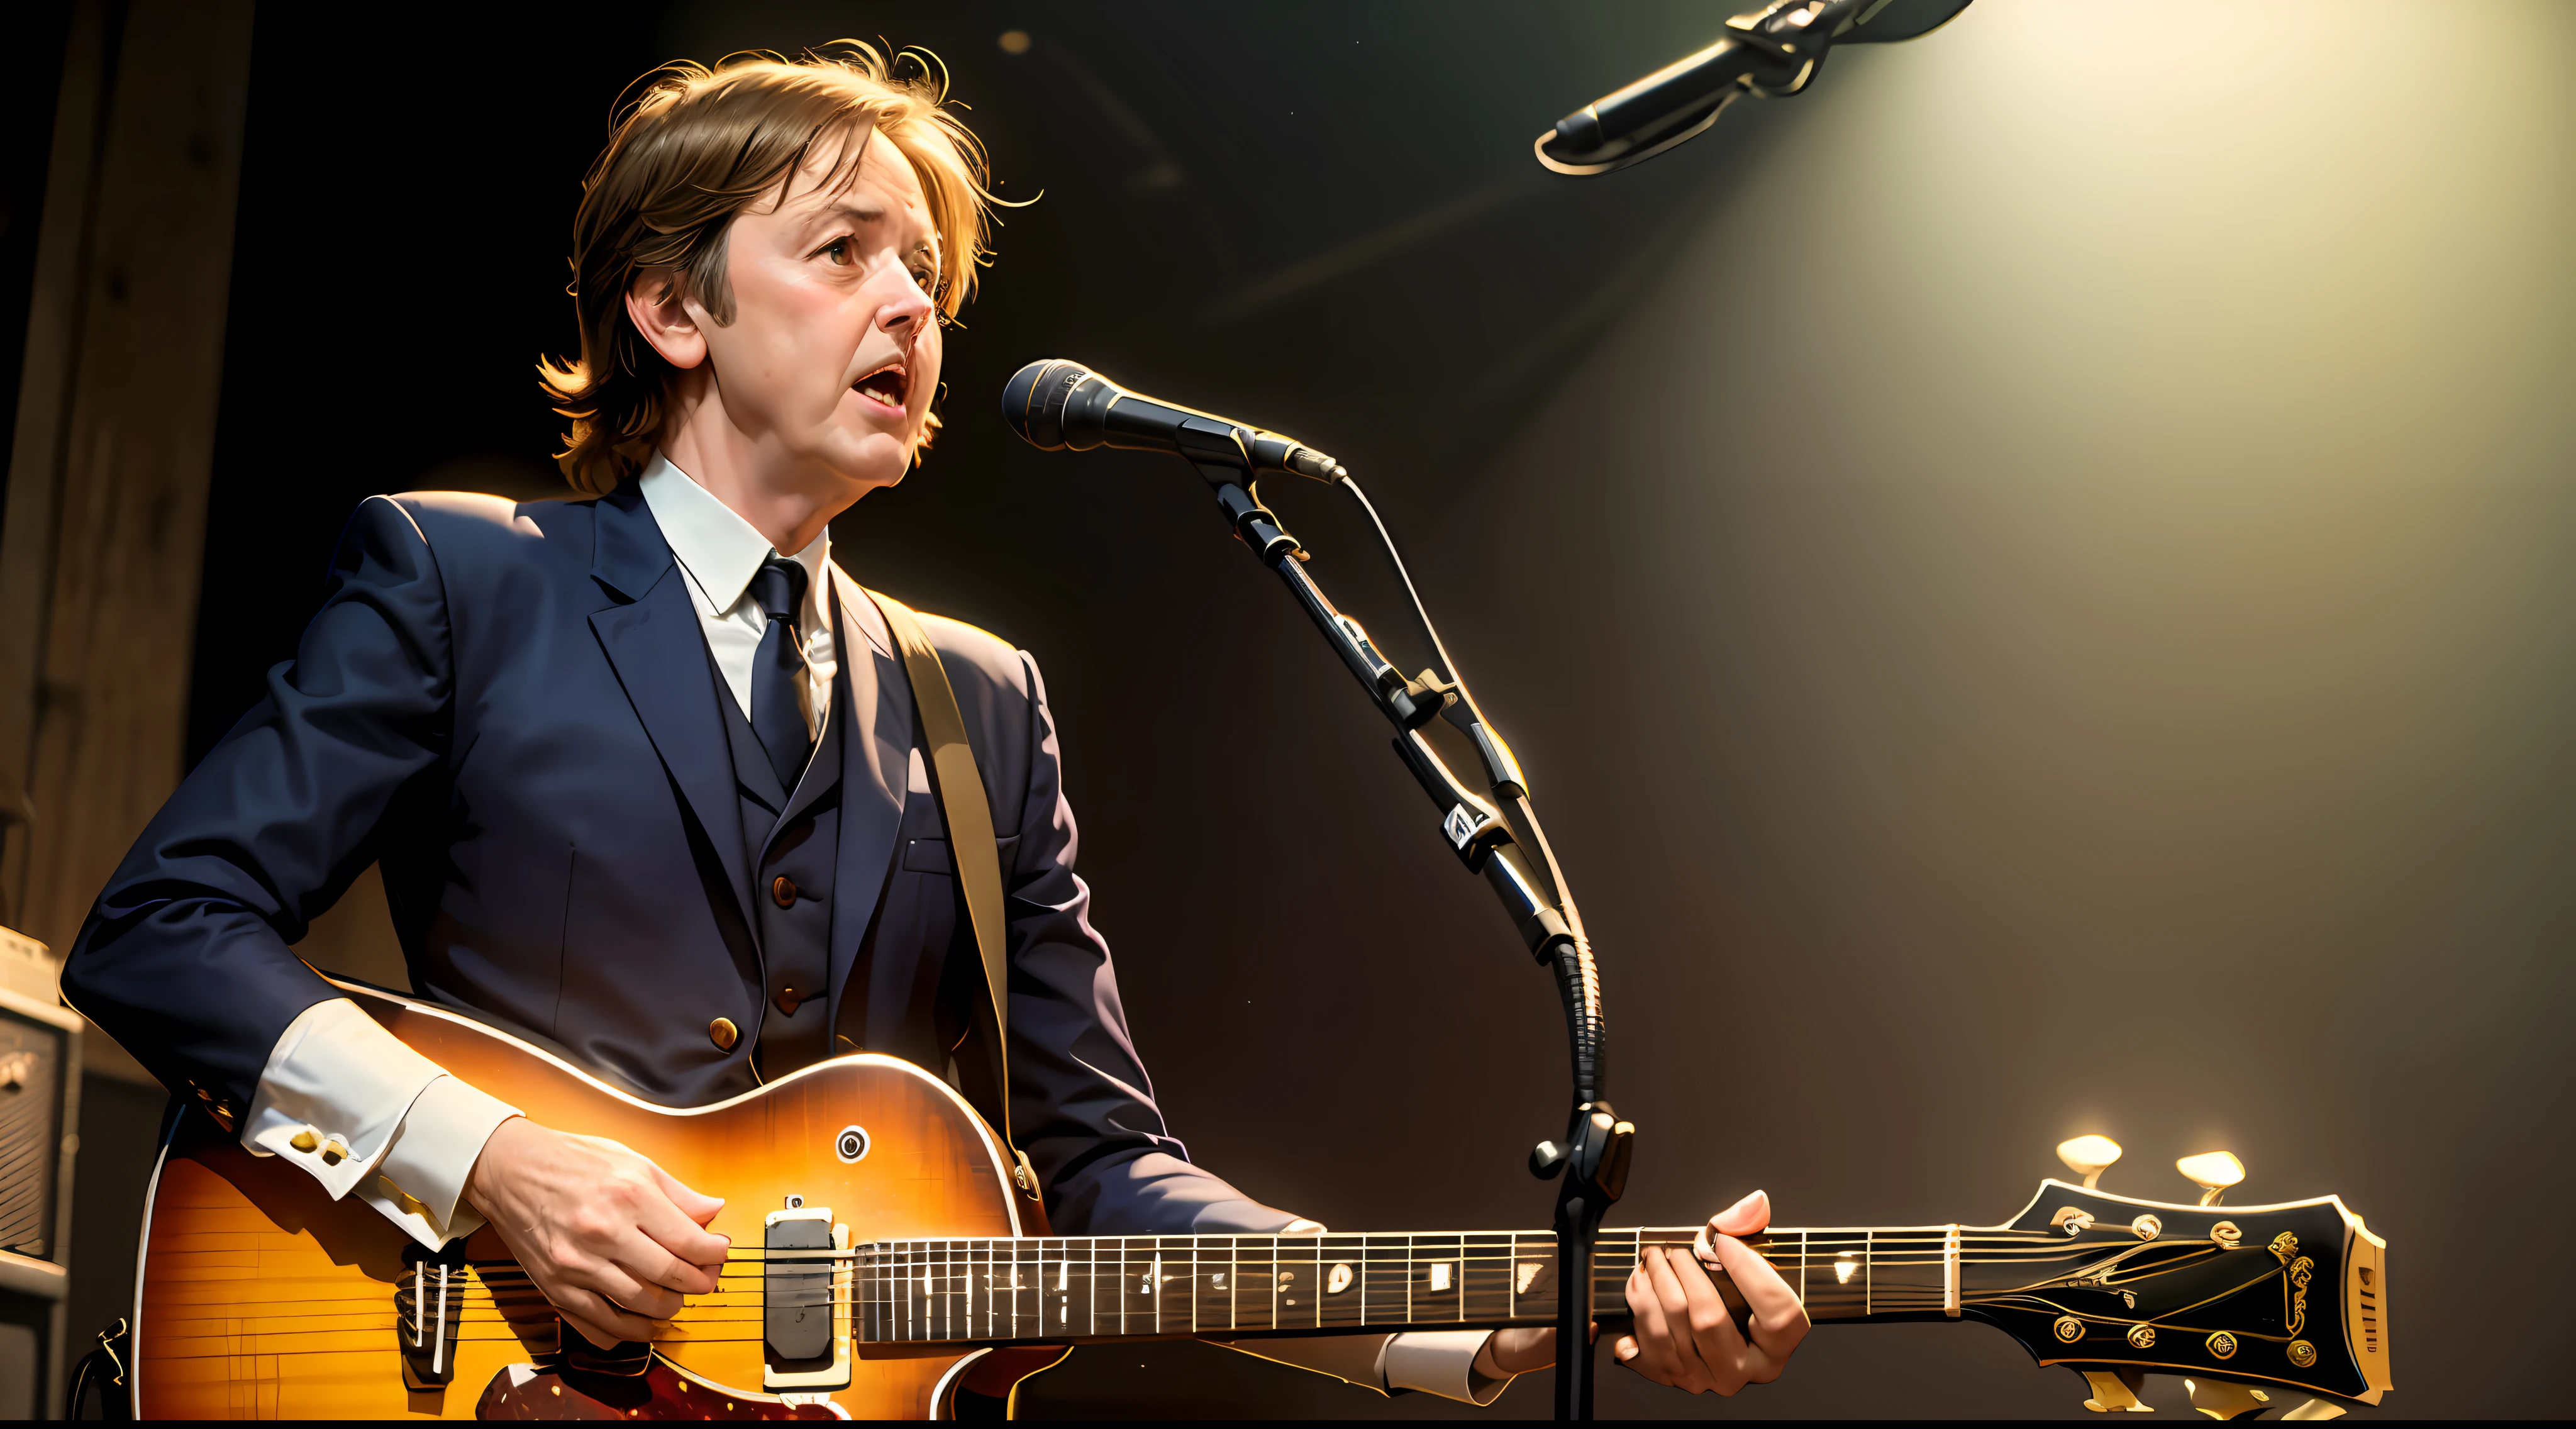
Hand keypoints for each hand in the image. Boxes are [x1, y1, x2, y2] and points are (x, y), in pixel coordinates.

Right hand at [462, 1116, 729, 1347]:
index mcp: (629, 1196)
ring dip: (667, 1309)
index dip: (714, 1253)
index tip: (719, 1254)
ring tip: (676, 1300)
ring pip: (639, 1305)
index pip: (688, 1240)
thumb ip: (678, 1192)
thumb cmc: (573, 1162)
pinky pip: (599, 1324)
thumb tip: (713, 1211)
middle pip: (669, 1275)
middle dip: (698, 1283)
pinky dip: (627, 1332)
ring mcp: (577, 1264)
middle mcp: (604, 1231)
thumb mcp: (634, 1162)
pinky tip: (642, 1325)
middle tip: (705, 1280)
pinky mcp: (556, 1287)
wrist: (511, 1171)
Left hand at [1474, 1191, 1808, 1393]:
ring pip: (1670, 1332)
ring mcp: (1703, 1377)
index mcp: (1774, 1347)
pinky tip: (1640, 1289)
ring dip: (1654, 1287)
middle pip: (1710, 1321)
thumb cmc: (1736, 1297)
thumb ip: (1750, 1229)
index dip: (1752, 1273)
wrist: (1708, 1331)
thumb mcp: (1750, 1264)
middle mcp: (1741, 1370)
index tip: (1725, 1243)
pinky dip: (1637, 1313)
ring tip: (1652, 1260)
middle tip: (1675, 1249)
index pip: (1778, 1315)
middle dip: (1685, 1274)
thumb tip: (1754, 1203)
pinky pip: (1644, 1347)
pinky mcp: (1670, 1376)